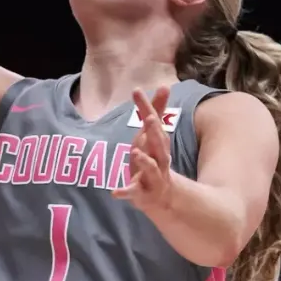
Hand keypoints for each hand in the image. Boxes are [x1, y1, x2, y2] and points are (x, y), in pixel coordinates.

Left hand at [112, 87, 173, 211]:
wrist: (162, 195)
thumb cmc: (154, 159)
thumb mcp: (152, 135)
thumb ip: (156, 111)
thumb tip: (165, 85)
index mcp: (158, 143)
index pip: (153, 123)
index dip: (146, 107)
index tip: (136, 91)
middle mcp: (159, 159)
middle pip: (160, 145)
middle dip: (156, 132)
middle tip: (150, 118)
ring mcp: (152, 177)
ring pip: (152, 169)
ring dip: (145, 161)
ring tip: (135, 151)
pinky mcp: (142, 193)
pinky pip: (134, 193)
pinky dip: (125, 192)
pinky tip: (114, 192)